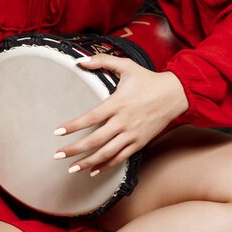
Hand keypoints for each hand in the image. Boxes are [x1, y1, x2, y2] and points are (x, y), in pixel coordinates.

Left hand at [53, 53, 188, 175]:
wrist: (174, 95)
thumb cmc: (148, 79)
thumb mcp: (126, 65)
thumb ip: (102, 61)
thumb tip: (80, 60)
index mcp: (117, 103)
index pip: (90, 117)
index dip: (73, 126)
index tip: (58, 131)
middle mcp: (123, 121)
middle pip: (95, 140)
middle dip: (74, 149)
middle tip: (57, 155)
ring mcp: (132, 134)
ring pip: (106, 153)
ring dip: (88, 162)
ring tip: (71, 168)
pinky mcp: (139, 143)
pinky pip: (120, 158)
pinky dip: (106, 165)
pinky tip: (94, 170)